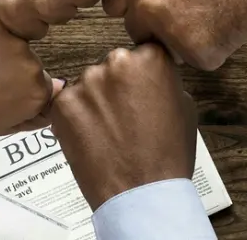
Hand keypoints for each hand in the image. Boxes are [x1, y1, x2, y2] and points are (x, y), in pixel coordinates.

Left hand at [0, 13, 62, 136]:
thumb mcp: (4, 126)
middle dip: (13, 70)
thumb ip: (35, 114)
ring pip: (15, 44)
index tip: (4, 94)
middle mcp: (33, 64)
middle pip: (31, 63)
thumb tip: (56, 94)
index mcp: (38, 93)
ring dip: (2, 51)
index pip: (44, 86)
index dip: (21, 91)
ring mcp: (14, 40)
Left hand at [47, 44, 196, 209]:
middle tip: (125, 117)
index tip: (142, 93)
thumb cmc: (168, 155)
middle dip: (116, 86)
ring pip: (88, 84)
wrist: (141, 193)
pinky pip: (67, 103)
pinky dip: (75, 118)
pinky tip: (90, 137)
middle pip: (112, 66)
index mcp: (150, 58)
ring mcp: (86, 82)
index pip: (142, 53)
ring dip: (94, 101)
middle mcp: (116, 62)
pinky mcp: (62, 104)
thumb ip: (164, 82)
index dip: (141, 76)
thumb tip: (150, 77)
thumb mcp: (184, 107)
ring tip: (108, 132)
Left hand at [103, 0, 246, 69]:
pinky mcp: (196, 53)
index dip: (132, 8)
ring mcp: (170, 32)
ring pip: (165, 49)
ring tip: (206, 14)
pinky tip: (221, 25)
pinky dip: (209, 48)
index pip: (112, 8)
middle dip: (155, 27)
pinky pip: (195, 59)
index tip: (144, 9)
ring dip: (181, 41)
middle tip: (186, 11)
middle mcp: (146, 6)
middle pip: (137, 32)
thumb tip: (129, 3)